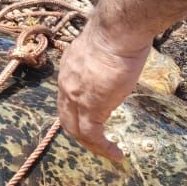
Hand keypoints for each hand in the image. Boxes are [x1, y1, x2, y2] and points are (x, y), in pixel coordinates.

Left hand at [56, 21, 150, 159]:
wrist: (118, 32)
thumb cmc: (119, 32)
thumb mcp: (106, 48)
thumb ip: (106, 61)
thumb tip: (118, 63)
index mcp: (70, 67)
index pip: (68, 95)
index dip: (77, 109)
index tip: (94, 116)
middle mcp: (67, 83)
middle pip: (66, 115)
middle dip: (80, 131)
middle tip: (97, 141)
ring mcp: (76, 96)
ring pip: (76, 129)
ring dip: (91, 144)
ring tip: (108, 152)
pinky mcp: (90, 107)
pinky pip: (92, 135)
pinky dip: (103, 147)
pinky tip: (116, 154)